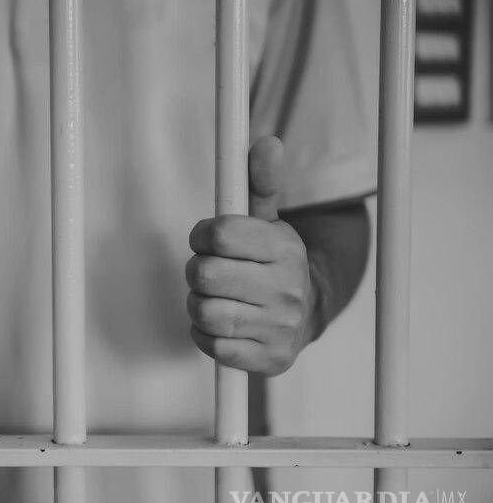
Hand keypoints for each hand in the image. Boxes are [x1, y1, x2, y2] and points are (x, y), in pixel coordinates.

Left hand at [186, 136, 313, 375]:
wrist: (305, 314)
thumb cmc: (271, 262)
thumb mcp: (269, 220)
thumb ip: (259, 183)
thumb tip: (266, 143)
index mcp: (285, 248)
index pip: (221, 234)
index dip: (202, 236)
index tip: (206, 240)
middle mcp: (287, 289)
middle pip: (205, 274)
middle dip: (197, 271)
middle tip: (209, 271)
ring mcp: (280, 327)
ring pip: (205, 312)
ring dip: (197, 303)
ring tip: (213, 297)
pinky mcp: (269, 359)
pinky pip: (212, 345)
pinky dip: (204, 333)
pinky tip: (219, 323)